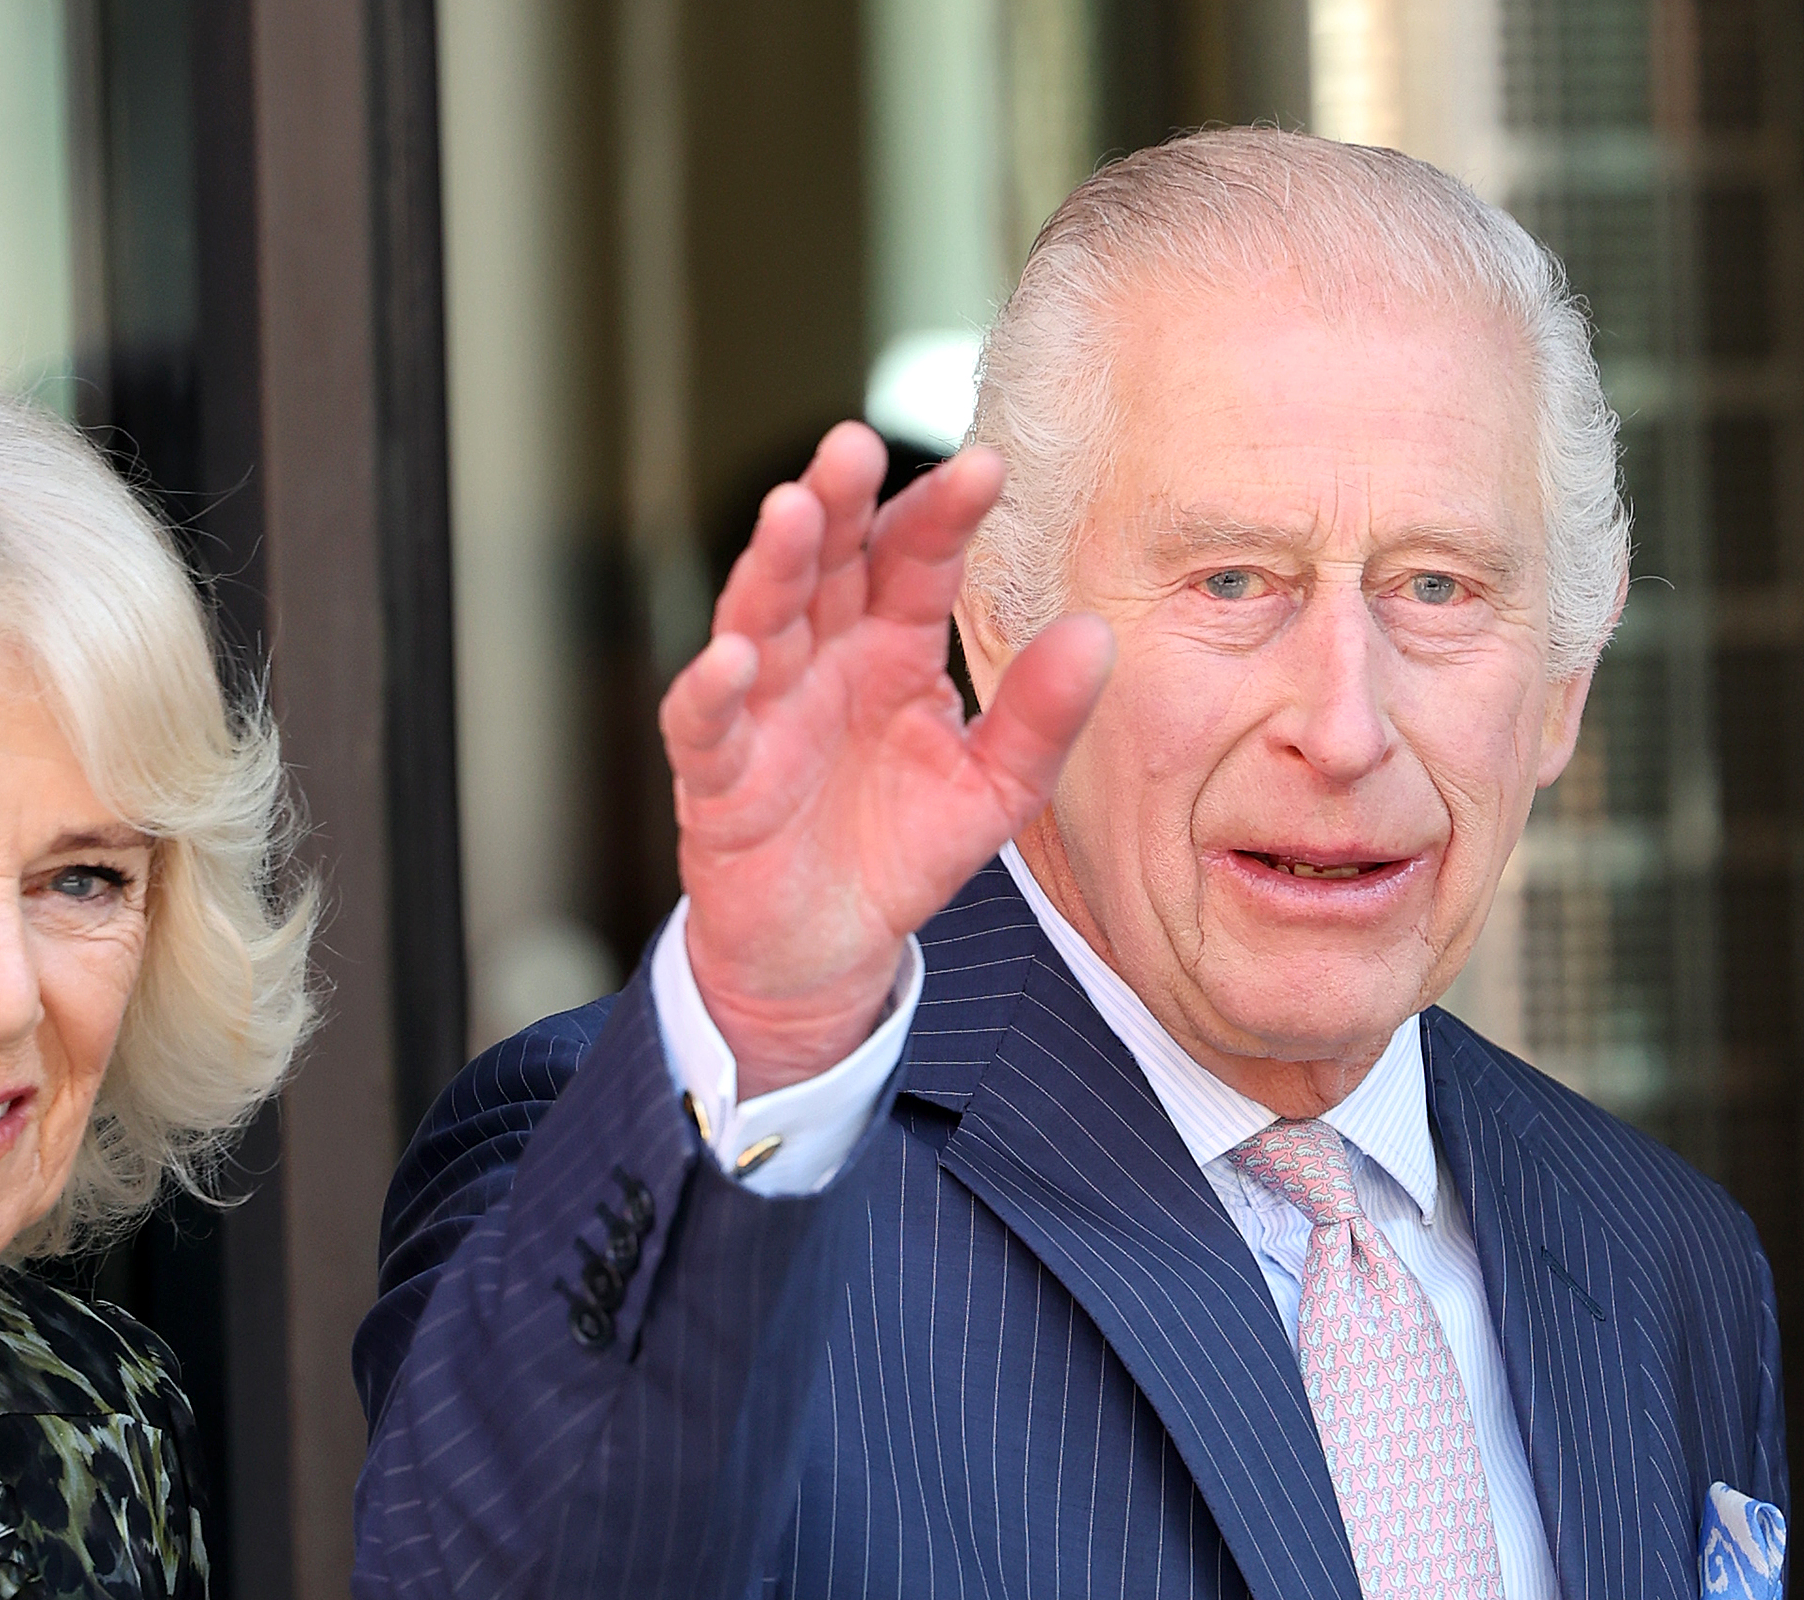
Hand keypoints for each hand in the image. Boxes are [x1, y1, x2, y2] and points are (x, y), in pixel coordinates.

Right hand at [661, 423, 1111, 1094]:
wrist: (825, 950)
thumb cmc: (899, 850)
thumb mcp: (992, 792)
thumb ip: (1041, 720)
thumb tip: (1098, 635)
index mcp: (893, 646)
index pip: (914, 560)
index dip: (943, 514)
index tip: (987, 468)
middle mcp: (823, 658)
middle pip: (825, 562)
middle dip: (838, 503)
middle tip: (856, 445)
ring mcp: (763, 710)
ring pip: (760, 618)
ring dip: (772, 566)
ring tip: (792, 512)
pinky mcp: (716, 776)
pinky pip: (705, 725)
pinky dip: (710, 690)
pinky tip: (732, 658)